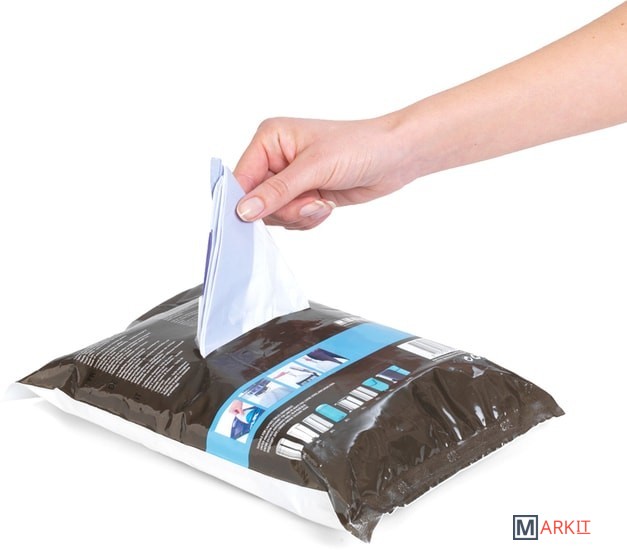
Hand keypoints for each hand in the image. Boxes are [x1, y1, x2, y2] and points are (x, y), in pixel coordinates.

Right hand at [234, 116, 412, 229]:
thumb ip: (277, 191)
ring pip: (276, 215)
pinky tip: (327, 204)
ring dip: (301, 215)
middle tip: (311, 200)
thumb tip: (243, 210)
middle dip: (285, 209)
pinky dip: (310, 218)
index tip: (254, 219)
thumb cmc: (359, 146)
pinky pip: (293, 220)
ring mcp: (290, 179)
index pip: (242, 178)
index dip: (246, 201)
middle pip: (257, 202)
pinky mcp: (304, 195)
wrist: (395, 156)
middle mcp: (276, 158)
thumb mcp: (314, 168)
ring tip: (323, 200)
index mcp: (270, 139)